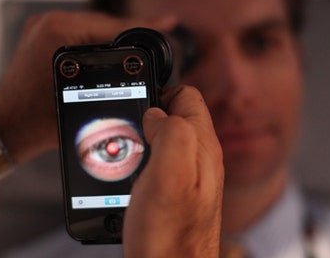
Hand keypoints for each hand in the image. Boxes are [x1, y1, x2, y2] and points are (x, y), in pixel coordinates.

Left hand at [0, 11, 175, 163]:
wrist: (3, 127)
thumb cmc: (37, 122)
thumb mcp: (83, 102)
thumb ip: (114, 83)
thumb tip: (148, 75)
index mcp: (58, 33)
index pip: (111, 26)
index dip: (141, 27)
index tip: (166, 23)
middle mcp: (49, 23)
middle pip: (102, 23)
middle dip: (130, 32)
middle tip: (162, 31)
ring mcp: (42, 26)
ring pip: (91, 27)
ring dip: (113, 37)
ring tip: (143, 42)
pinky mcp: (41, 34)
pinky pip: (77, 32)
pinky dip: (95, 41)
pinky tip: (114, 49)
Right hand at [123, 86, 223, 256]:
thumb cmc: (170, 236)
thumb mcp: (169, 174)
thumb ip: (169, 133)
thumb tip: (156, 114)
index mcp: (202, 147)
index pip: (186, 95)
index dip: (158, 94)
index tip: (136, 109)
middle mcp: (199, 160)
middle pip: (173, 117)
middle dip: (146, 118)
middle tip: (128, 137)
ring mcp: (188, 178)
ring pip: (162, 141)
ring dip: (140, 142)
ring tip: (127, 159)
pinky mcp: (173, 195)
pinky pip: (156, 165)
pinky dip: (139, 165)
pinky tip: (130, 179)